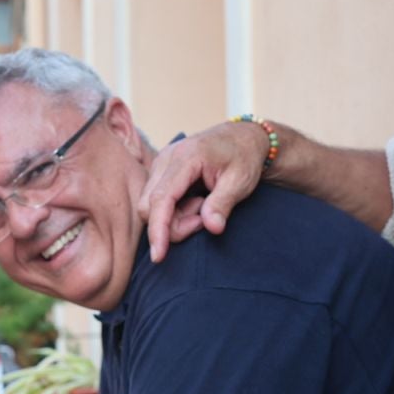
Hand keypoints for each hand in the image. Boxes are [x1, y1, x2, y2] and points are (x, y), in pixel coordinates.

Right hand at [137, 120, 268, 261]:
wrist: (242, 138)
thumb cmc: (243, 158)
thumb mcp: (241, 181)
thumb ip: (223, 204)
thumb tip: (211, 227)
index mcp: (186, 157)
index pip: (162, 199)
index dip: (158, 229)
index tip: (158, 255)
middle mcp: (166, 158)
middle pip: (149, 206)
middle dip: (172, 225)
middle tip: (205, 219)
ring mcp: (161, 163)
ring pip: (150, 205)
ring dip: (175, 218)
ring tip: (204, 206)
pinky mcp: (161, 171)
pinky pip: (157, 200)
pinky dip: (174, 211)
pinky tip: (196, 202)